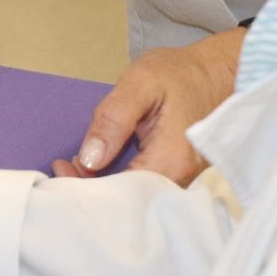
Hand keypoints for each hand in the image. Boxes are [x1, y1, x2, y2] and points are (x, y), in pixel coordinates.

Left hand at [53, 26, 245, 183]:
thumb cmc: (179, 74)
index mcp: (171, 161)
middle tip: (63, 164)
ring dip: (104, 184)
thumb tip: (89, 158)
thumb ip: (113, 119)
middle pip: (129, 202)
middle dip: (92, 188)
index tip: (61, 165)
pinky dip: (119, 180)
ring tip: (76, 164)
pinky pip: (145, 187)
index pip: (121, 192)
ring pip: (136, 197)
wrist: (215, 73)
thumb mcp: (140, 84)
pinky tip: (100, 166)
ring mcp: (183, 180)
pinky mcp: (178, 175)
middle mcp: (181, 180)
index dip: (87, 184)